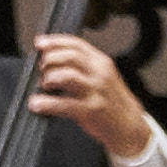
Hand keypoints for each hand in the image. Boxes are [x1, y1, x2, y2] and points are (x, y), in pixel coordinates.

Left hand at [24, 29, 153, 157]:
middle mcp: (99, 73)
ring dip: (49, 78)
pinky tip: (37, 104)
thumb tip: (53, 60)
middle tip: (42, 68)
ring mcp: (96, 91)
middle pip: (69, 56)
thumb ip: (82, 67)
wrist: (129, 125)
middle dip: (50, 59)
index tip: (40, 43)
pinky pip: (64, 104)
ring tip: (44, 85)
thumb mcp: (101, 77)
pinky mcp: (90, 110)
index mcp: (101, 62)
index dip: (55, 41)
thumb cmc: (112, 102)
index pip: (76, 44)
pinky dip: (47, 103)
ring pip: (66, 75)